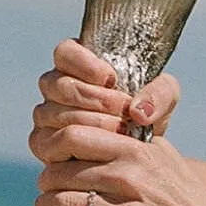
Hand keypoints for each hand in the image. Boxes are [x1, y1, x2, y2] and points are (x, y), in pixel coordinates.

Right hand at [29, 40, 178, 164]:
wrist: (137, 152)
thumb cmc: (145, 115)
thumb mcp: (162, 99)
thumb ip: (160, 94)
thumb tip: (139, 111)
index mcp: (76, 63)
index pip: (65, 53)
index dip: (84, 63)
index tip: (110, 78)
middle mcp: (55, 86)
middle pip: (61, 85)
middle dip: (96, 99)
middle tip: (124, 110)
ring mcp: (45, 115)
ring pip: (55, 113)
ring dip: (90, 122)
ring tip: (120, 130)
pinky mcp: (43, 143)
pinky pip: (49, 141)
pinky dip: (76, 145)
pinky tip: (102, 149)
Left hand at [35, 123, 205, 205]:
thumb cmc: (181, 194)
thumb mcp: (161, 154)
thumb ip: (130, 137)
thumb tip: (97, 120)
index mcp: (133, 150)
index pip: (73, 134)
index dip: (54, 146)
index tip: (54, 156)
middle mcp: (128, 176)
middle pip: (59, 169)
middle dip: (47, 179)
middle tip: (48, 186)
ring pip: (62, 202)